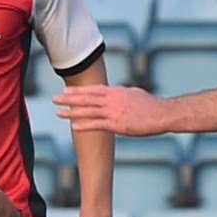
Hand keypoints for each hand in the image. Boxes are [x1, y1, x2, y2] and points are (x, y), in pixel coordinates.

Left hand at [55, 85, 171, 136]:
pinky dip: (84, 125)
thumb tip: (114, 91)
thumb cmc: (150, 105)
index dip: (77, 91)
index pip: (92, 90)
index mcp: (115, 91)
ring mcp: (113, 112)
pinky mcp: (117, 124)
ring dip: (72, 112)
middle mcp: (112, 100)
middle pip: (86, 98)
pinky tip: (74, 126)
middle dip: (69, 99)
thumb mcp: (133, 93)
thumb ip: (121, 92)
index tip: (66, 91)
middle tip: (55, 99)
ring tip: (59, 112)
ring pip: (88, 111)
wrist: (161, 114)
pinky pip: (97, 124)